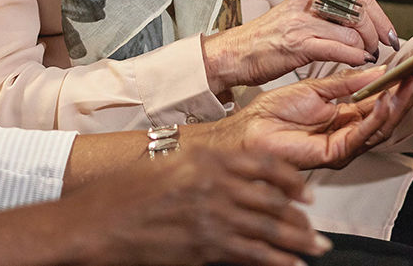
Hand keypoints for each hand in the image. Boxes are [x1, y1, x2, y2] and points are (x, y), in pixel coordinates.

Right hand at [63, 147, 330, 265]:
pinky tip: (291, 265)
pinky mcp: (205, 246)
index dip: (292, 179)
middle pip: (273, 198)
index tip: (306, 192)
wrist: (96, 222)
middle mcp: (213, 183)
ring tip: (316, 248)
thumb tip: (237, 181)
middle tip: (317, 229)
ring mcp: (211, 216)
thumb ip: (203, 169)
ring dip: (298, 240)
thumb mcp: (167, 164)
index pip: (264, 164)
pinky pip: (252, 254)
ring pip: (269, 227)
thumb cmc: (124, 193)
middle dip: (300, 217)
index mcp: (204, 157)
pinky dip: (277, 261)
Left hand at [200, 68, 412, 169]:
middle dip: (409, 93)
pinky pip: (361, 135)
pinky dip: (377, 117)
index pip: (381, 100)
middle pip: (388, 114)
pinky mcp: (335, 154)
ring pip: (381, 126)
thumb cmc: (275, 112)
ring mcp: (344, 146)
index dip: (400, 85)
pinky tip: (387, 101)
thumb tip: (378, 72)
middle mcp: (350, 133)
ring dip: (399, 103)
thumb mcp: (316, 89)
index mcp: (346, 117)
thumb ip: (348, 83)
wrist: (249, 129)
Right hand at [201, 0, 399, 91]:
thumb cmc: (270, 40)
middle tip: (376, 52)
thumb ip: (330, 17)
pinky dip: (353, 58)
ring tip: (363, 61)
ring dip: (365, 51)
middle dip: (376, 36)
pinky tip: (355, 64)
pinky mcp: (297, 43)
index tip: (390, 37)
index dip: (381, 19)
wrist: (235, 53)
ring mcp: (302, 21)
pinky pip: (338, 49)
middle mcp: (309, 1)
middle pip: (361, 13)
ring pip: (353, 33)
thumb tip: (366, 27)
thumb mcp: (301, 17)